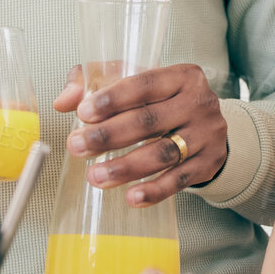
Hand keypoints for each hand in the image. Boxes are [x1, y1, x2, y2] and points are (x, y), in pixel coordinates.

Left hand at [54, 63, 228, 205]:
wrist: (206, 126)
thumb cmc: (162, 101)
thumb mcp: (134, 81)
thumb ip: (95, 82)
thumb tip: (64, 101)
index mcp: (181, 76)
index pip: (145, 83)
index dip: (113, 99)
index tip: (83, 113)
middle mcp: (199, 102)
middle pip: (151, 120)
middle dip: (109, 136)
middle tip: (77, 147)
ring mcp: (207, 133)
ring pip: (164, 153)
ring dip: (126, 167)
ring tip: (95, 176)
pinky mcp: (210, 162)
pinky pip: (179, 180)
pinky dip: (154, 191)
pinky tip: (131, 197)